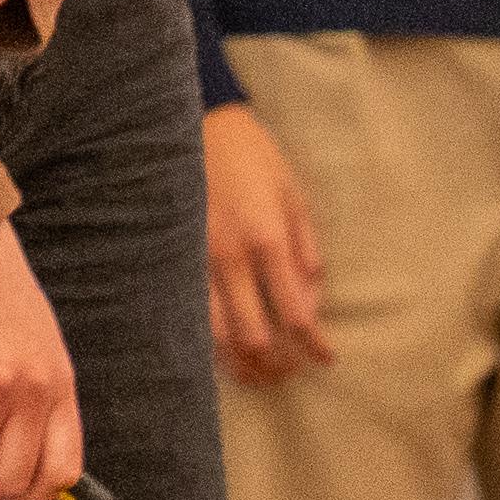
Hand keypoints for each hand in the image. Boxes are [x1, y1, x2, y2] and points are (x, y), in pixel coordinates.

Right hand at [202, 103, 334, 384]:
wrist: (198, 126)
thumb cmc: (254, 159)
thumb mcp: (295, 198)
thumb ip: (307, 253)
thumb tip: (311, 303)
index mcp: (266, 240)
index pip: (294, 314)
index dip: (313, 345)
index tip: (325, 358)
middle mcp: (229, 258)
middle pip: (254, 336)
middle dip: (276, 364)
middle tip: (291, 372)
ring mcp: (195, 261)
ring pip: (216, 335)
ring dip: (241, 362)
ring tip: (259, 373)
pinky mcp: (174, 259)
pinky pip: (191, 315)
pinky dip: (210, 342)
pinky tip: (223, 350)